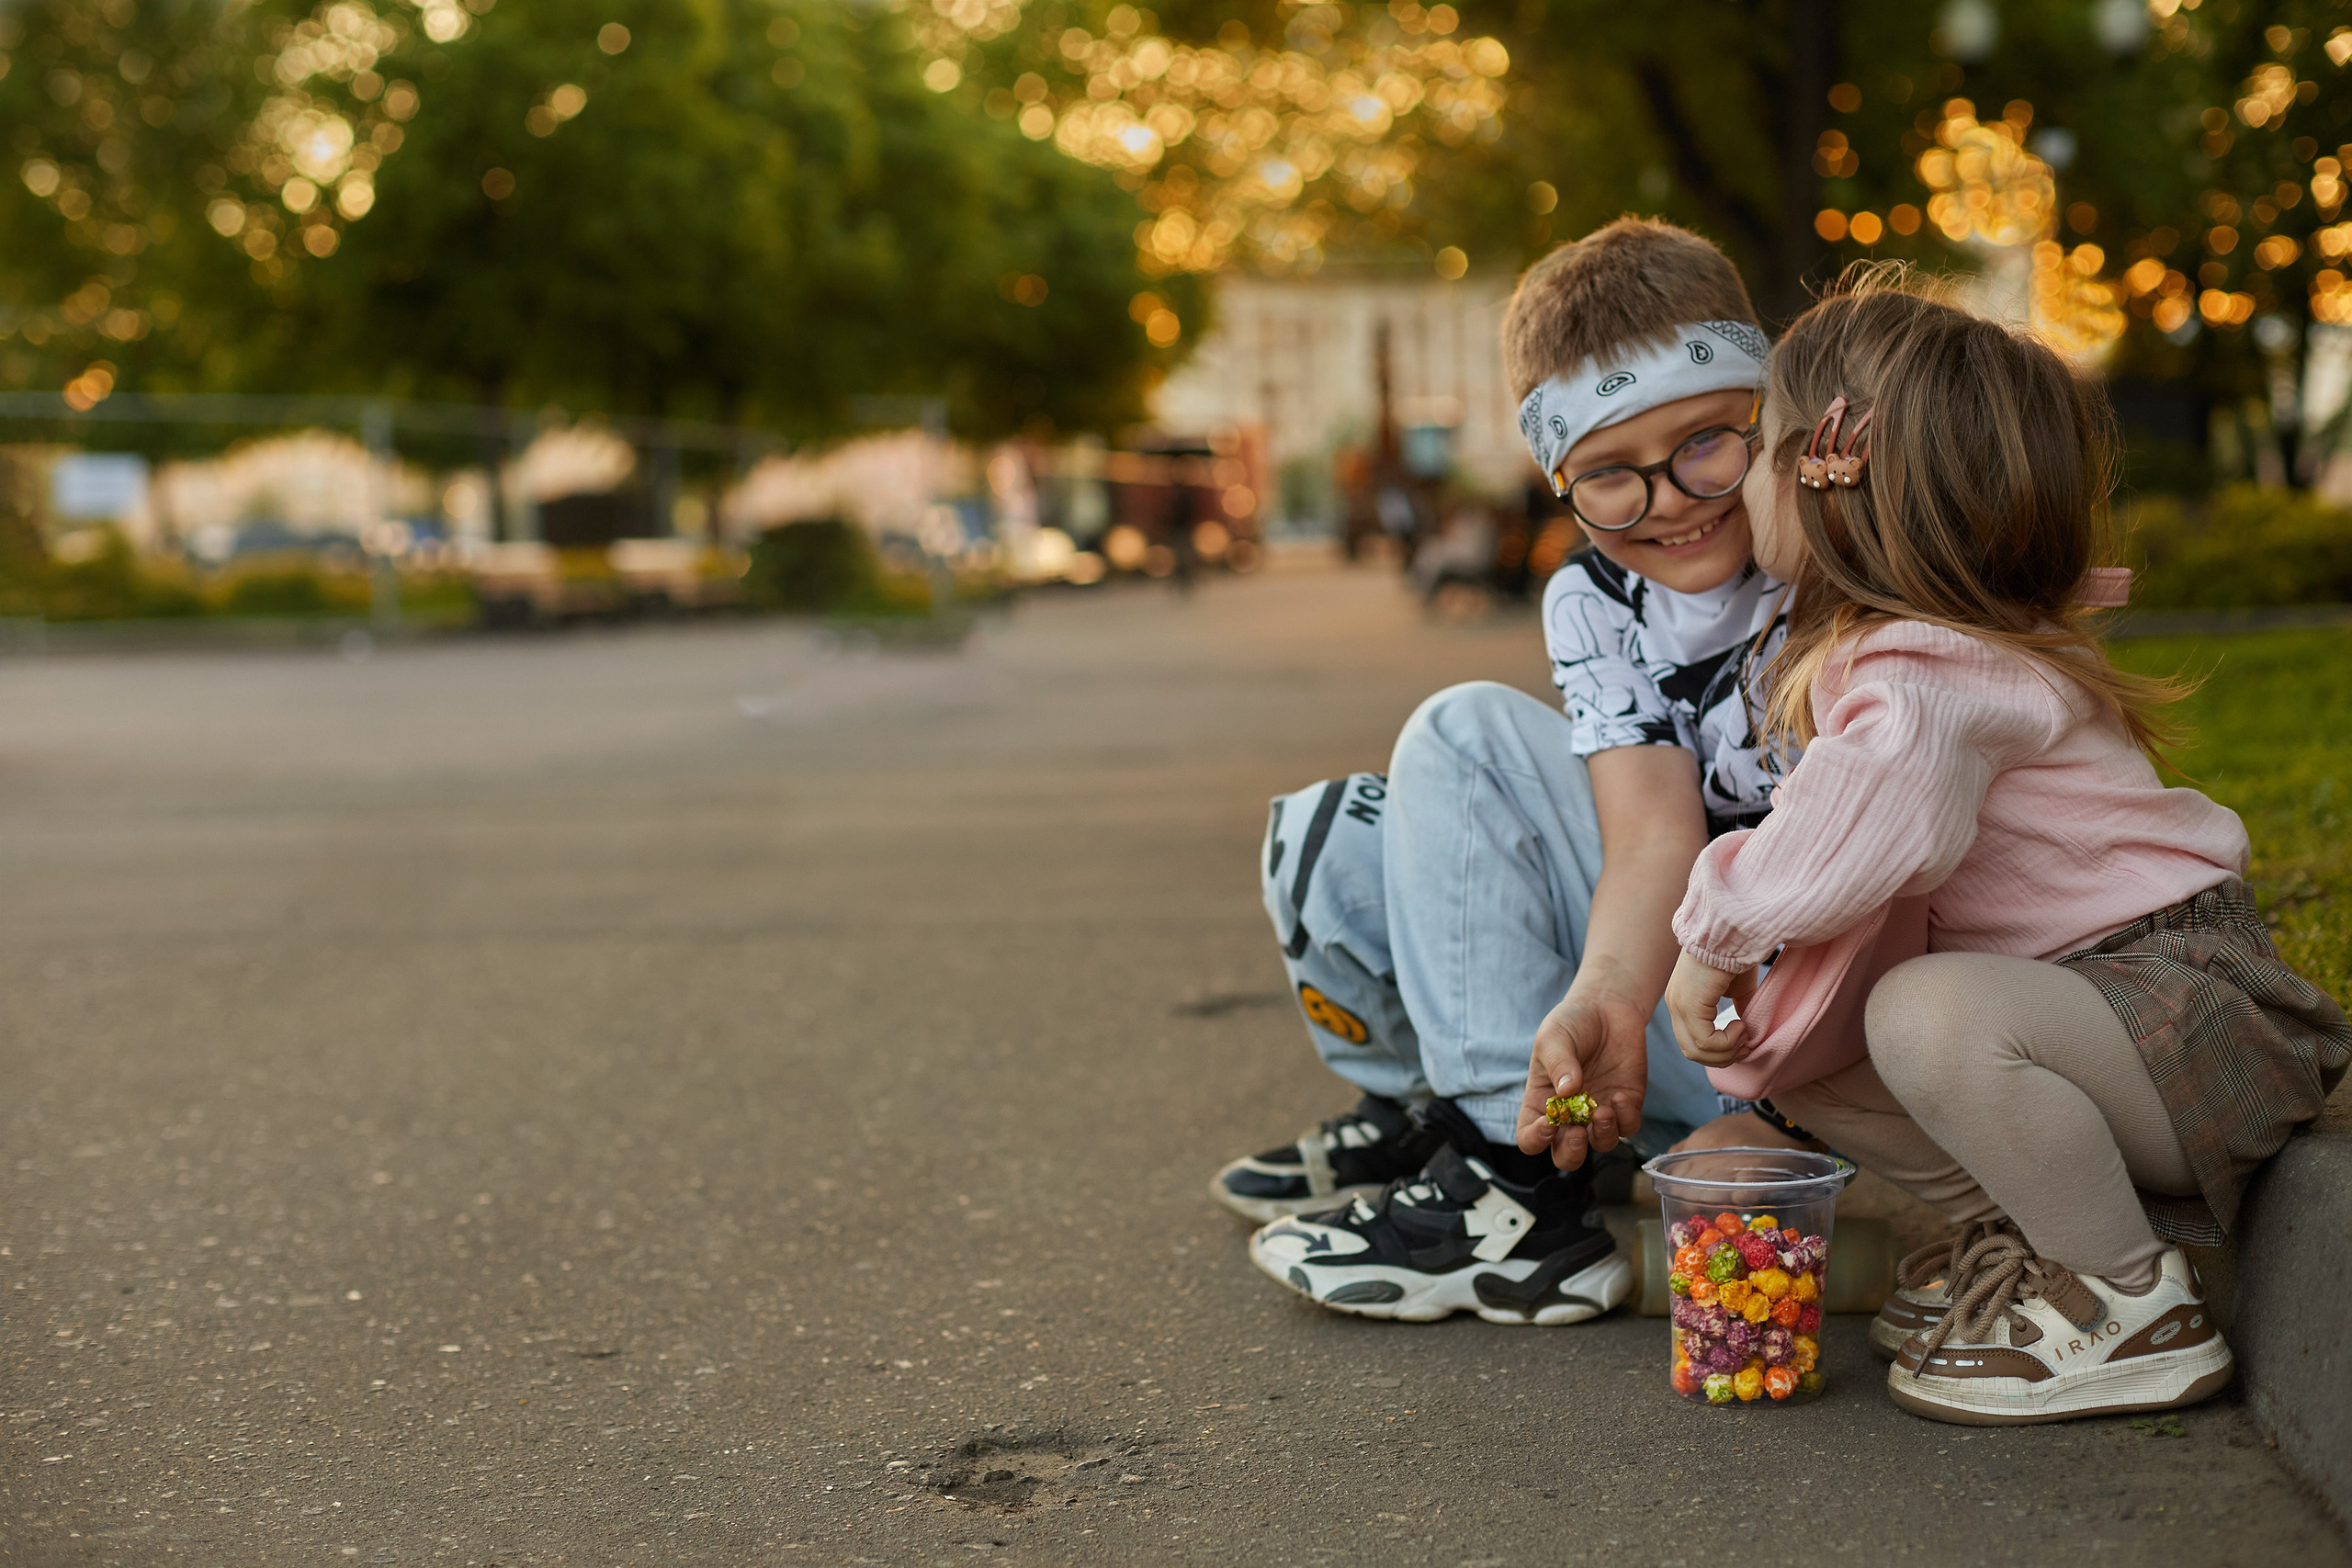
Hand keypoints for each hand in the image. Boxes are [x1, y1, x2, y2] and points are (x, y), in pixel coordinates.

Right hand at [1515, 984, 1648, 1170]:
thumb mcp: (1554, 1037)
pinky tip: (1621, 1095)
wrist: (1608, 1008)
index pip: (1530, 1137)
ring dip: (1601, 1135)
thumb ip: (1558, 1063)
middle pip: (1566, 1155)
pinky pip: (1628, 1127)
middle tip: (1576, 1133)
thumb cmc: (1572, 1023)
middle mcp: (1569, 1115)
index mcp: (1541, 1103)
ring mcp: (1598, 1112)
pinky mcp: (1626, 1105)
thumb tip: (1568, 1090)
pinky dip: (1625, 1119)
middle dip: (1571, 1153)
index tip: (1547, 1122)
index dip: (1535, 1139)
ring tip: (1603, 1111)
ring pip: (1600, 1145)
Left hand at [1664, 951, 1756, 1066]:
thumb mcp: (1737, 988)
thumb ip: (1739, 1009)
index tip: (1743, 1042)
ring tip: (1745, 1031)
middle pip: (1692, 1052)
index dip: (1719, 1051)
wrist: (1731, 929)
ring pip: (1697, 1051)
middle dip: (1723, 1057)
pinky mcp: (1688, 1005)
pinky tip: (1740, 1024)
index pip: (1692, 1042)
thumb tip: (1747, 1032)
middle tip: (1746, 1045)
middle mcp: (1675, 1005)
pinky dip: (1727, 1041)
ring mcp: (1679, 1005)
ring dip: (1728, 1050)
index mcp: (1683, 1001)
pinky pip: (1705, 1041)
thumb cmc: (1735, 952)